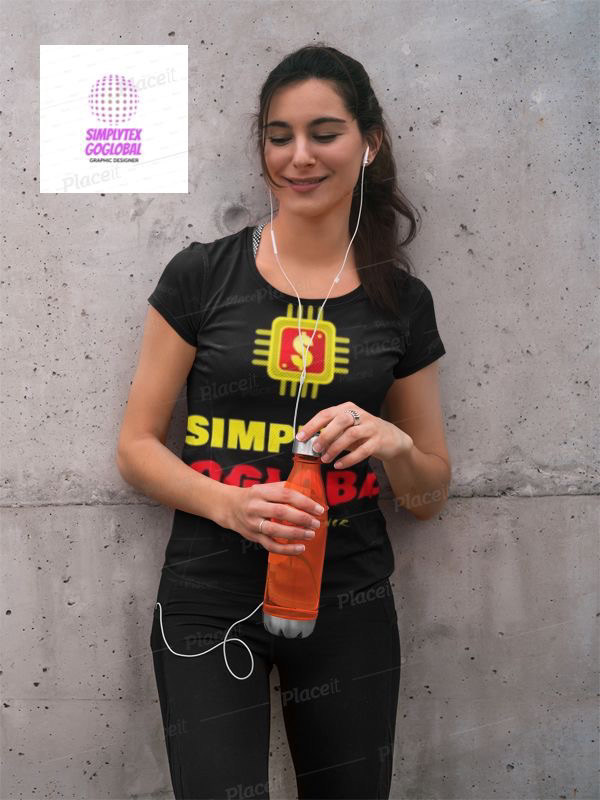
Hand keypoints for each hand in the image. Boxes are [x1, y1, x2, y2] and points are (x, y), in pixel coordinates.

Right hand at [225, 483, 325, 554]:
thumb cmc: (254, 496)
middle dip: (302, 518)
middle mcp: (255, 507)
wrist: (229, 507)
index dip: (304, 502)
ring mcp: (253, 523)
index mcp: (261, 492)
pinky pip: (271, 546)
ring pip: (275, 531)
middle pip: (281, 513)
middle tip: (316, 523)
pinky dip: (287, 549)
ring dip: (296, 533)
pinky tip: (300, 548)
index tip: (319, 509)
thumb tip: (313, 496)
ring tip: (311, 534)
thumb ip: (286, 489)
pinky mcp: (253, 537)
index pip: (286, 495)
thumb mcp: (266, 487)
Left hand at [296, 401, 413, 468]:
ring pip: (351, 435)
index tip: (300, 437)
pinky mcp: (378, 440)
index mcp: (347, 408)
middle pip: (340, 421)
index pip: (326, 413)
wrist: (392, 439)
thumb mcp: (346, 429)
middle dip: (325, 435)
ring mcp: (370, 427)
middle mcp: (359, 414)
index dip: (311, 425)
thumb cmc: (363, 434)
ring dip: (335, 448)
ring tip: (325, 459)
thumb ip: (331, 433)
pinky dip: (349, 459)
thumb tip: (309, 442)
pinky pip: (363, 450)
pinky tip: (339, 465)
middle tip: (315, 448)